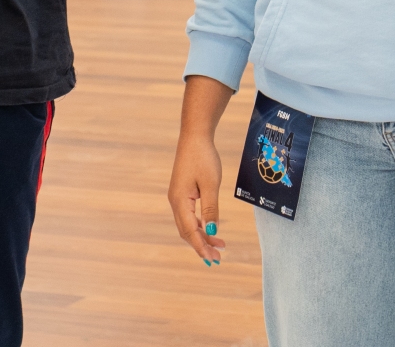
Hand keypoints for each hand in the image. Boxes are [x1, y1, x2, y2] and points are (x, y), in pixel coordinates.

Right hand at [168, 130, 227, 263]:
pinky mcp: (182, 193)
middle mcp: (175, 202)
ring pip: (188, 224)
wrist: (195, 137)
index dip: (201, 246)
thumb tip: (211, 231)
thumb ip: (211, 209)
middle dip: (202, 245)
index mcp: (180, 201)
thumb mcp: (211, 184)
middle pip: (187, 231)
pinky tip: (211, 229)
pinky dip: (200, 225)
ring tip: (219, 246)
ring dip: (202, 236)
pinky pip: (189, 215)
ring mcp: (177, 198)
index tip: (212, 259)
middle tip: (218, 258)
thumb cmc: (203, 158)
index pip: (189, 231)